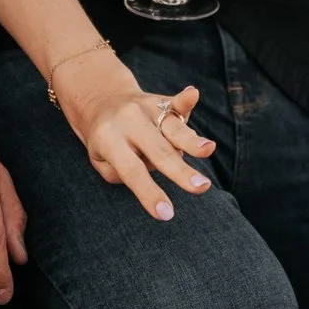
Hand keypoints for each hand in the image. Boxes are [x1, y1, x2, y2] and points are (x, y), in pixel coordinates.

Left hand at [49, 46, 217, 220]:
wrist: (101, 100)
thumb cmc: (105, 142)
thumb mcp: (100, 160)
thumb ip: (125, 170)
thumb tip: (160, 168)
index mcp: (109, 139)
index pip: (131, 171)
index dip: (149, 193)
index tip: (166, 214)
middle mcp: (129, 122)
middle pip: (158, 151)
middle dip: (180, 171)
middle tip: (201, 188)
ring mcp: (145, 109)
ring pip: (172, 128)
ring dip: (192, 140)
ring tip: (208, 149)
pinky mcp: (160, 100)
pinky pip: (175, 102)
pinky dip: (185, 100)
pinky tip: (193, 93)